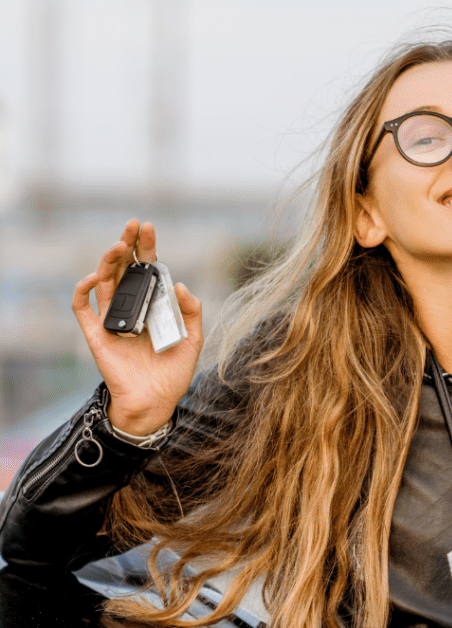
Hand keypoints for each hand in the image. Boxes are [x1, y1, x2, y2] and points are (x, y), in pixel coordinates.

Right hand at [71, 220, 203, 434]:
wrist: (156, 401)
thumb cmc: (174, 373)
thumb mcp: (192, 340)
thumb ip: (191, 312)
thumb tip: (179, 284)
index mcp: (152, 307)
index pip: (146, 271)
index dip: (146, 248)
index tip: (147, 228)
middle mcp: (131, 309)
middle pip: (123, 269)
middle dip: (126, 245)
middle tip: (132, 226)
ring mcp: (113, 321)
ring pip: (104, 282)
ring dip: (108, 261)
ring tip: (118, 245)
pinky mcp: (97, 335)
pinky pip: (83, 308)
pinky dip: (84, 290)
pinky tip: (94, 277)